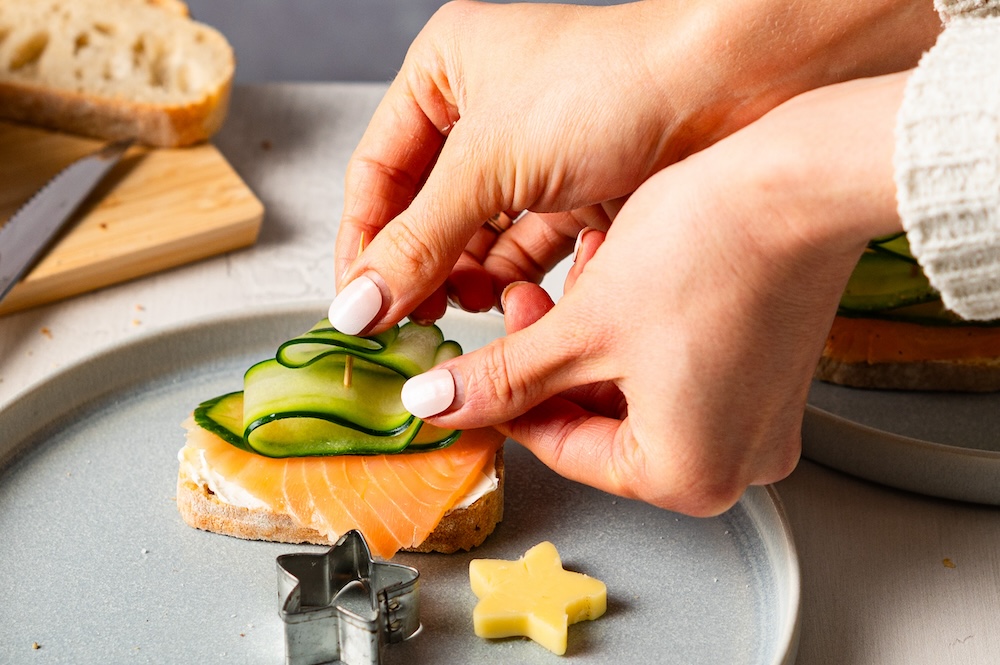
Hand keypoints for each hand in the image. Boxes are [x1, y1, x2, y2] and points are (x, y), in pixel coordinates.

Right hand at [330, 0, 938, 333]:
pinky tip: (514, 302)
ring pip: (480, 233)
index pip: (377, 173)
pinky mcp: (582, 186)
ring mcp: (539, 151)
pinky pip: (532, 243)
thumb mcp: (490, 165)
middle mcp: (488, 109)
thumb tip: (357, 306)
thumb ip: (419, 243)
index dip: (362, 243)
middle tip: (412, 323)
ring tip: (465, 313)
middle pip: (429, 210)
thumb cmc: (611, 86)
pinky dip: (520, 276)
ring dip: (470, 277)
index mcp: (446, 71)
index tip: (356, 307)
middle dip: (422, 268)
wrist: (730, 84)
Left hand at [400, 73, 908, 514]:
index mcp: (688, 476)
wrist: (803, 181)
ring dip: (591, 333)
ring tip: (580, 273)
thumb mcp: (582, 327)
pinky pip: (679, 367)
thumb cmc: (713, 252)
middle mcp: (734, 463)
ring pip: (634, 387)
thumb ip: (504, 378)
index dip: (502, 402)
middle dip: (552, 355)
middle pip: (599, 418)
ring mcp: (759, 419)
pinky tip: (621, 274)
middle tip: (522, 305)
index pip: (562, 448)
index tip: (468, 371)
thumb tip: (442, 404)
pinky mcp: (770, 375)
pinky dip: (637, 328)